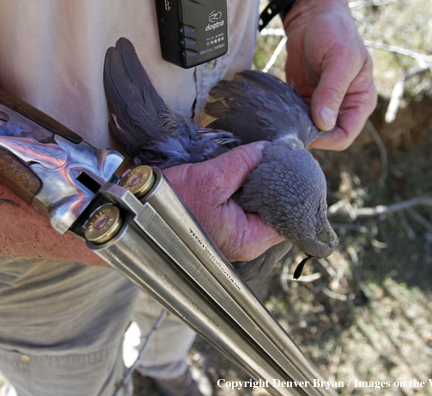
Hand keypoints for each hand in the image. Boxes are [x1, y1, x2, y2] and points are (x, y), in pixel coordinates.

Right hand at [163, 142, 284, 261]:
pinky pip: (245, 208)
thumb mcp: (210, 177)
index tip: (292, 165)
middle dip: (278, 185)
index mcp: (247, 239)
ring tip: (262, 161)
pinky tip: (244, 173)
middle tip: (279, 158)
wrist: (137, 213)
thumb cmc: (169, 204)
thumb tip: (266, 149)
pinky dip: (247, 190)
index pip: (288, 218)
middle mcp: (244, 243)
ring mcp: (233, 237)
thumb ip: (243, 162)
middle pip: (276, 213)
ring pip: (260, 209)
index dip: (294, 191)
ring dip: (261, 186)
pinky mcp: (223, 227)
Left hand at [284, 0, 376, 149]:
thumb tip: (324, 123)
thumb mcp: (340, 60)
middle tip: (288, 131)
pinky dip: (285, 119)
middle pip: (325, 138)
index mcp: (360, 102)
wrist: (312, 18)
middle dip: (308, 137)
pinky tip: (276, 113)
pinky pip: (294, 119)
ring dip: (294, 129)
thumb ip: (332, 91)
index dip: (326, 140)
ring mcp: (321, 107)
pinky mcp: (302, 101)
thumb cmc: (335, 33)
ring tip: (280, 121)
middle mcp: (342, 109)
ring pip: (307, 131)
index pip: (345, 136)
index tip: (306, 134)